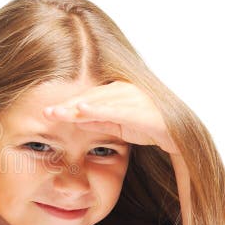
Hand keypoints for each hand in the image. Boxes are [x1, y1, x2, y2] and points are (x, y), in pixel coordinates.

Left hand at [42, 80, 179, 155]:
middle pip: (89, 97)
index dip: (66, 105)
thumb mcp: (116, 126)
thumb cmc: (147, 126)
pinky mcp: (140, 109)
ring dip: (76, 106)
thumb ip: (96, 121)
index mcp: (116, 92)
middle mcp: (123, 89)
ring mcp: (132, 96)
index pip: (86, 98)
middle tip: (46, 112)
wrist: (179, 134)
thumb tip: (75, 120)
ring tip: (57, 112)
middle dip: (66, 105)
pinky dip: (98, 109)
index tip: (46, 112)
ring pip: (98, 101)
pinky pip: (115, 108)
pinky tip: (82, 109)